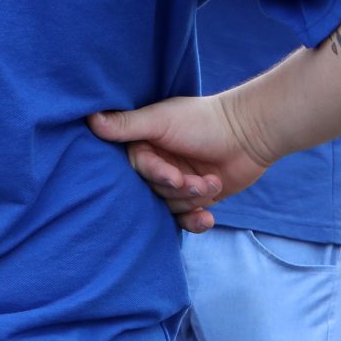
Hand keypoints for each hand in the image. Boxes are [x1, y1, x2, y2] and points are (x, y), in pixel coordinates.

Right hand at [87, 93, 276, 232]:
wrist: (250, 133)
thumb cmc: (204, 121)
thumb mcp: (161, 120)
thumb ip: (127, 125)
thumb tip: (90, 119)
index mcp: (145, 145)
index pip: (137, 170)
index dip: (156, 176)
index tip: (174, 175)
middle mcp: (159, 165)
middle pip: (154, 192)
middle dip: (178, 190)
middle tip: (198, 182)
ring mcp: (178, 183)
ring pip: (171, 207)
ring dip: (193, 199)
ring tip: (212, 183)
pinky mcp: (197, 199)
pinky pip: (187, 220)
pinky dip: (197, 222)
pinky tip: (208, 217)